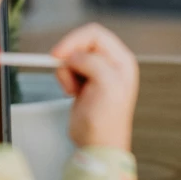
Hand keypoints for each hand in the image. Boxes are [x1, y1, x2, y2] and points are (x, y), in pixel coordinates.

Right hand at [51, 24, 138, 150]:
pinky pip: (67, 69)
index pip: (95, 34)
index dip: (74, 40)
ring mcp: (97, 72)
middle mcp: (111, 63)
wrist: (96, 145)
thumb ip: (93, 63)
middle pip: (81, 43)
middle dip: (69, 58)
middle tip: (65, 74)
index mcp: (121, 60)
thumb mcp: (107, 86)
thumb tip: (74, 55)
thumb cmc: (107, 122)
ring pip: (72, 56)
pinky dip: (65, 78)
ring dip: (66, 71)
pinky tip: (73, 93)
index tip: (59, 54)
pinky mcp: (84, 81)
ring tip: (74, 89)